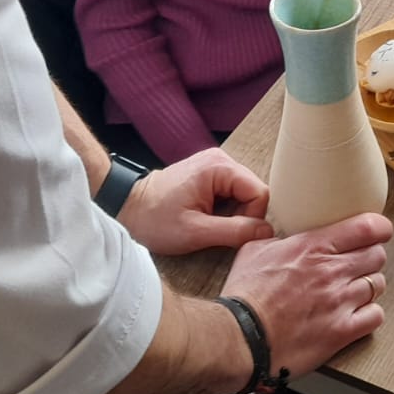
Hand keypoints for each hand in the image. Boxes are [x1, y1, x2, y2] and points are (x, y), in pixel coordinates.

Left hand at [120, 148, 272, 255]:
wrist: (126, 208)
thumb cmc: (155, 220)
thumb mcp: (195, 232)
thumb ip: (235, 232)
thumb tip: (267, 232)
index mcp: (219, 167)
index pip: (260, 193)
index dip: (252, 218)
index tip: (230, 234)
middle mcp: (221, 160)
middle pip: (253, 192)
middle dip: (241, 217)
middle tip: (215, 230)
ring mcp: (215, 165)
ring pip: (244, 194)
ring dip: (232, 215)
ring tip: (207, 224)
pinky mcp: (209, 174)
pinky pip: (232, 193)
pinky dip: (224, 210)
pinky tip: (205, 217)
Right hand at [221, 212, 392, 378]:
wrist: (241, 337)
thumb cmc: (245, 296)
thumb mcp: (255, 250)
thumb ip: (278, 239)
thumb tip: (283, 236)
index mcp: (313, 246)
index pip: (367, 227)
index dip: (380, 228)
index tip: (379, 231)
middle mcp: (332, 271)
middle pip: (377, 255)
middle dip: (371, 257)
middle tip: (360, 263)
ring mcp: (340, 302)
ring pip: (378, 284)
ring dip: (370, 285)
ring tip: (354, 290)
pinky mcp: (342, 332)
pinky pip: (376, 316)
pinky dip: (370, 314)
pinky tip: (356, 314)